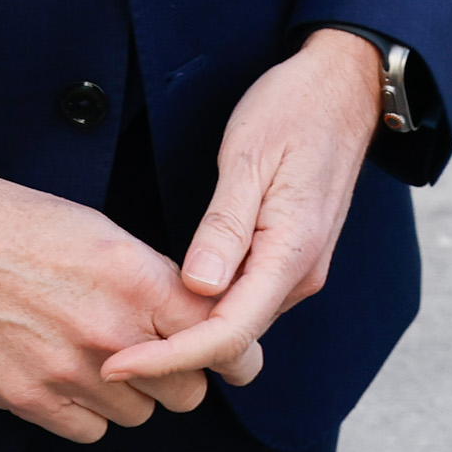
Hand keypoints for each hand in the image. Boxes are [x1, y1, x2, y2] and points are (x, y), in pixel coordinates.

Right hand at [0, 135, 233, 440]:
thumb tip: (190, 310)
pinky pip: (88, 430)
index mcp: (133, 275)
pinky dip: (84, 411)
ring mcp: (66, 370)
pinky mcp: (25, 397)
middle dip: (180, 374)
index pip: (220, 336)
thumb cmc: (6, 218)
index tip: (232, 354)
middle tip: (156, 351)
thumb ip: (148, 276)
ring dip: (129, 394)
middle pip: (188, 391)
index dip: (234, 350)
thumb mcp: (95, 227)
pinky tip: (63, 373)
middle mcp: (108, 329)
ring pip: (138, 415)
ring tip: (97, 355)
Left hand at [102, 29, 379, 392]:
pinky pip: (246, 298)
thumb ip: (224, 226)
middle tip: (107, 355)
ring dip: (187, 335)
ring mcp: (298, 268)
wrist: (343, 87)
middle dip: (171, 354)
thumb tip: (198, 287)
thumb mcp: (249, 156)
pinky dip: (208, 311)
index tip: (118, 364)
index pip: (228, 334)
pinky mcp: (290, 256)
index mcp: (291, 252)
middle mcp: (300, 273)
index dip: (169, 357)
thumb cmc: (294, 108)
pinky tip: (170, 301)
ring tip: (127, 334)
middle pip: (232, 338)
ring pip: (238, 322)